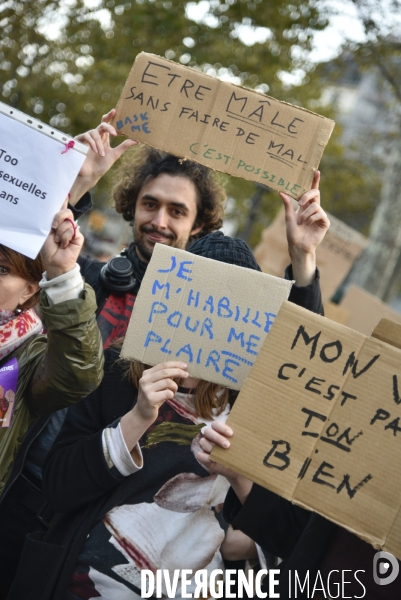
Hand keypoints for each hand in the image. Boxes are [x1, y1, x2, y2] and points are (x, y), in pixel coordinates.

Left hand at [40, 200, 83, 279]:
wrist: (54, 262)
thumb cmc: (48, 248)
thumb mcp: (47, 232)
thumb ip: (52, 220)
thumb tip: (59, 208)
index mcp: (57, 222)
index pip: (61, 208)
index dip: (63, 200)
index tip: (64, 191)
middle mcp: (66, 224)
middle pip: (66, 212)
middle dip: (58, 217)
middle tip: (53, 227)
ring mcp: (73, 230)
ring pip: (68, 223)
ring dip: (60, 233)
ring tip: (58, 242)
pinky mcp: (79, 237)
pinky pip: (72, 231)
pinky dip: (65, 238)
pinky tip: (64, 245)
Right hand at [69, 109, 137, 204]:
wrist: (91, 175)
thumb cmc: (101, 165)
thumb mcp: (115, 154)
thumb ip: (124, 146)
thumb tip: (137, 140)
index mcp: (104, 137)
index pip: (107, 123)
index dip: (110, 116)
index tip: (115, 111)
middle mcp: (96, 135)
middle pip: (102, 124)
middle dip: (108, 126)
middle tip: (114, 133)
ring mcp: (88, 138)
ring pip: (95, 133)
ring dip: (99, 144)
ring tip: (102, 155)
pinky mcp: (79, 141)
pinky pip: (86, 137)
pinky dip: (92, 144)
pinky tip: (95, 151)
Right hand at [135, 362, 188, 422]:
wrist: (142, 413)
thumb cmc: (153, 396)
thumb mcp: (157, 384)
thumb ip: (165, 376)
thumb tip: (180, 368)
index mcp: (146, 374)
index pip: (163, 365)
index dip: (175, 364)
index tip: (185, 365)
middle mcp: (144, 380)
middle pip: (165, 372)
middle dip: (178, 372)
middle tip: (186, 374)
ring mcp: (146, 389)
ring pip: (167, 382)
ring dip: (174, 386)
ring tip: (173, 391)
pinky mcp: (150, 399)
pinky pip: (167, 393)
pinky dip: (172, 394)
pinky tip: (169, 397)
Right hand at [197, 421, 252, 502]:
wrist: (241, 469)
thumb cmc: (242, 452)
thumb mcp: (243, 444)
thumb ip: (244, 437)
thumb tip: (256, 429)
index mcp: (220, 431)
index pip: (215, 424)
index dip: (221, 427)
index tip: (231, 434)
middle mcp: (211, 437)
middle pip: (207, 431)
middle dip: (217, 437)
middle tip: (228, 445)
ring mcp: (207, 448)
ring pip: (203, 442)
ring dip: (211, 447)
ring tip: (222, 453)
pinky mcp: (205, 459)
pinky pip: (200, 456)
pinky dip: (205, 457)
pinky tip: (213, 459)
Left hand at [280, 171, 329, 285]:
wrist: (298, 245)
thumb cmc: (293, 232)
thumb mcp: (288, 217)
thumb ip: (287, 204)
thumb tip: (281, 191)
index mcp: (306, 205)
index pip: (311, 190)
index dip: (314, 181)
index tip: (316, 171)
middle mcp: (314, 208)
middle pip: (315, 193)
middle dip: (307, 195)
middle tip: (300, 202)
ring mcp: (320, 214)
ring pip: (316, 205)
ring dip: (306, 214)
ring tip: (302, 222)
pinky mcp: (325, 222)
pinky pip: (319, 214)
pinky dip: (311, 218)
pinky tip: (307, 225)